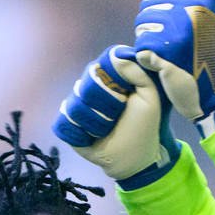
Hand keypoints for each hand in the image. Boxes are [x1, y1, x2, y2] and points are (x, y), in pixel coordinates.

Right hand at [52, 45, 180, 187]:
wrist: (134, 159)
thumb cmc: (144, 127)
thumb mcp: (150, 97)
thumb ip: (138, 73)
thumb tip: (116, 56)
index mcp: (110, 81)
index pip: (101, 65)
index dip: (110, 78)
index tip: (123, 93)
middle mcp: (91, 90)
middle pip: (87, 82)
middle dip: (105, 101)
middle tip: (117, 114)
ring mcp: (78, 107)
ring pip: (75, 102)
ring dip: (94, 118)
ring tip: (105, 128)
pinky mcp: (69, 125)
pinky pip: (65, 119)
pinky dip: (79, 129)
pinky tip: (91, 135)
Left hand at [132, 0, 214, 133]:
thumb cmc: (207, 55)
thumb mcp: (209, 21)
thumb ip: (190, 0)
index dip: (162, 5)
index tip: (171, 24)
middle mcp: (191, 9)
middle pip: (149, 5)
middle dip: (151, 23)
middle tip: (165, 43)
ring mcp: (177, 29)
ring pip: (142, 25)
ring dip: (146, 40)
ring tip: (163, 53)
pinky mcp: (164, 50)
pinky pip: (140, 47)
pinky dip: (145, 58)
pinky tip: (160, 66)